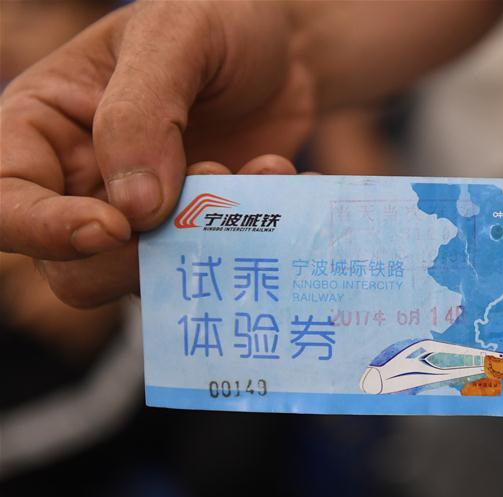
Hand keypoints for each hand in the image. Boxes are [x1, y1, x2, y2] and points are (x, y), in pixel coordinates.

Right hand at [0, 1, 312, 306]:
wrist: (288, 47)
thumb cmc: (219, 19)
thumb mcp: (175, 34)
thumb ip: (141, 111)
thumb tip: (135, 208)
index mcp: (43, 125)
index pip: (7, 201)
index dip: (46, 230)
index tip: (115, 226)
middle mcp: (82, 182)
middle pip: (74, 266)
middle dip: (140, 251)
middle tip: (203, 192)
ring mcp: (144, 216)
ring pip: (145, 278)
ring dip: (203, 240)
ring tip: (244, 170)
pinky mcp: (199, 233)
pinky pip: (212, 264)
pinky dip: (250, 233)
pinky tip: (274, 172)